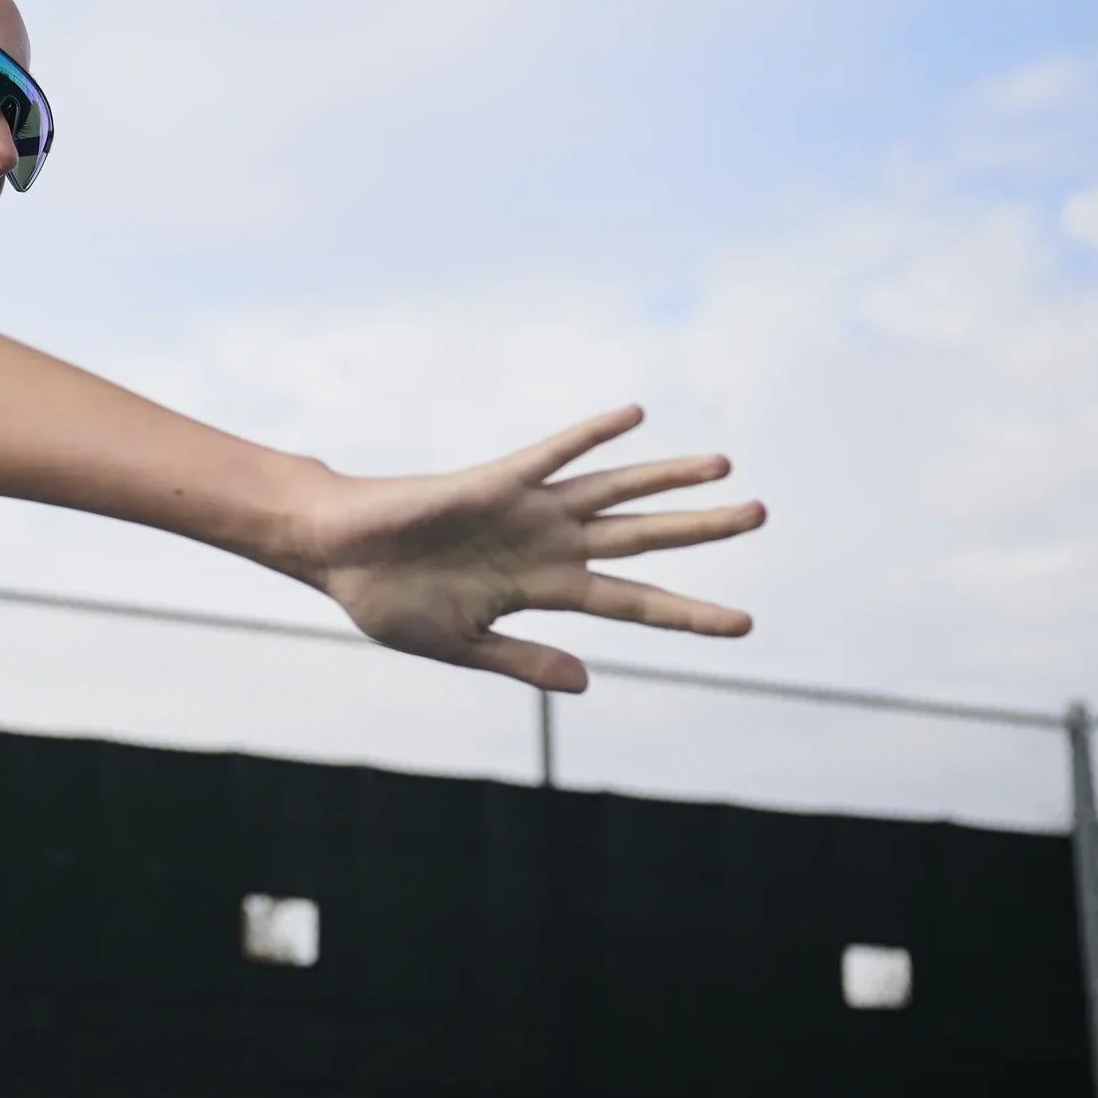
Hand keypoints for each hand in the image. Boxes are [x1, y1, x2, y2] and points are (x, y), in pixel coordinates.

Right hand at [293, 406, 762, 693]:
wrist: (336, 556)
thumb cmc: (388, 600)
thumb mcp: (462, 644)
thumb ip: (523, 659)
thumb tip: (589, 682)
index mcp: (543, 590)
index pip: (633, 600)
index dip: (689, 613)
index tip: (745, 624)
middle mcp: (547, 544)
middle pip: (641, 536)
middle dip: (702, 528)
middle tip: (760, 514)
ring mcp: (525, 510)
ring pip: (613, 491)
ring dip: (666, 478)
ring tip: (725, 464)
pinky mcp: (494, 482)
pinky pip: (553, 454)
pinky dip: (591, 435)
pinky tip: (632, 415)